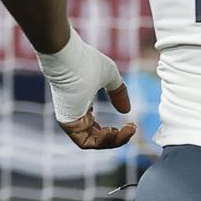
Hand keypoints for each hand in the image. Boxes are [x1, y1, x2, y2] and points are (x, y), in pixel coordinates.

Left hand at [38, 32, 136, 151]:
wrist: (69, 57)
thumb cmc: (86, 62)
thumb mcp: (110, 77)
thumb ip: (119, 93)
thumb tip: (126, 111)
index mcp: (83, 105)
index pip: (97, 129)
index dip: (117, 132)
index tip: (131, 124)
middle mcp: (76, 116)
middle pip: (97, 139)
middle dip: (118, 138)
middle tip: (132, 128)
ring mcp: (71, 120)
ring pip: (93, 143)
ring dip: (114, 140)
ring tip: (127, 130)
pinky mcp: (68, 123)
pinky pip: (86, 142)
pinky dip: (103, 141)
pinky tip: (115, 130)